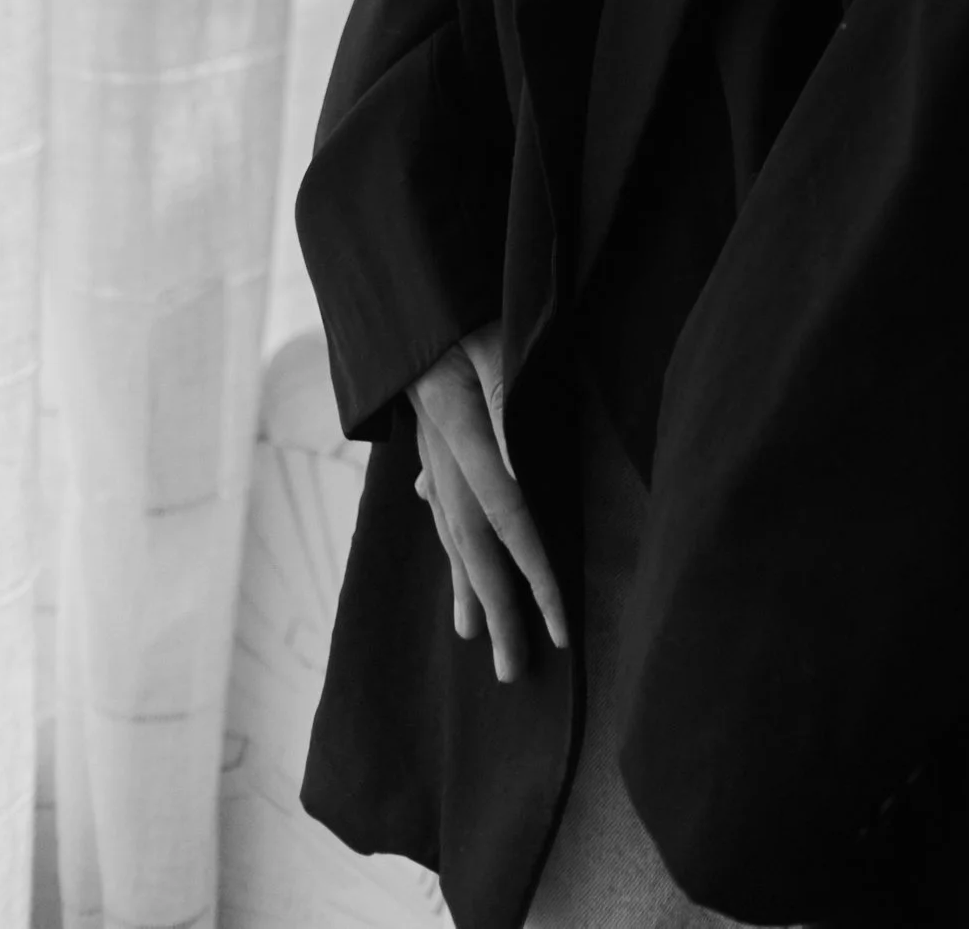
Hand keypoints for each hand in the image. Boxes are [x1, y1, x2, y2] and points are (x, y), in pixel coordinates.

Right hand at [409, 321, 567, 681]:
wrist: (408, 295)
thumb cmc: (460, 307)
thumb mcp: (493, 338)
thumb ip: (508, 395)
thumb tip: (522, 465)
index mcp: (464, 437)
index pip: (510, 521)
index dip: (535, 578)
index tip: (560, 630)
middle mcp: (442, 458)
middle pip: (473, 547)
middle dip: (497, 611)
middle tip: (512, 674)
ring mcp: (431, 454)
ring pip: (450, 534)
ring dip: (467, 588)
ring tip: (474, 639)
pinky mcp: (429, 443)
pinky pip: (441, 511)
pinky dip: (450, 547)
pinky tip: (456, 569)